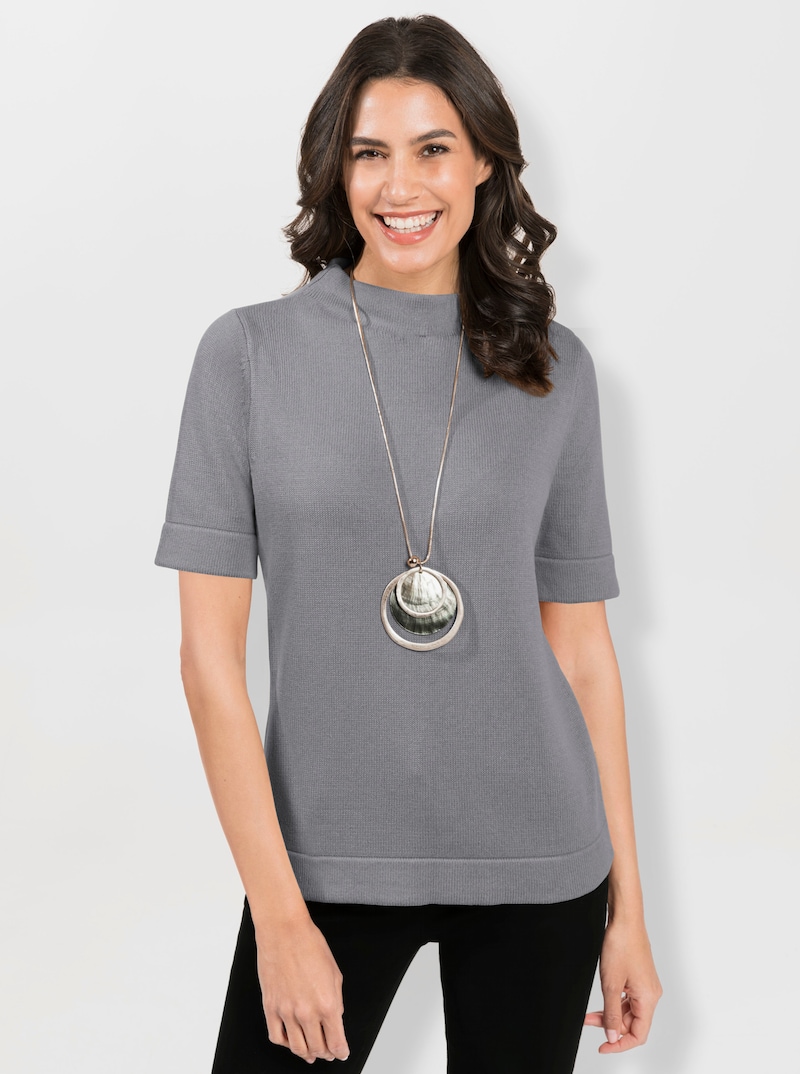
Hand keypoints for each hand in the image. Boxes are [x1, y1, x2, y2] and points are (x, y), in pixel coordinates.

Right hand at [256, 914, 350, 1062]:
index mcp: (328, 1003)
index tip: (342, 1053)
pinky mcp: (270, 1007)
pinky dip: (286, 1044)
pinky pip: (277, 1036)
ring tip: (311, 1053)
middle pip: (318, 1047)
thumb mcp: (335, 973)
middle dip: (326, 1053)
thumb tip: (335, 1018)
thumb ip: (336, 1000)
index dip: (341, 1051)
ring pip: (297, 1047)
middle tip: (329, 1052)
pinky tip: (291, 1041)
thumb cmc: (310, 945)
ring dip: (307, 1053)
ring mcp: (286, 1012)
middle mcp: (307, 1012)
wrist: (284, 931)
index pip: (336, 1041)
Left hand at [583, 918, 661, 1053]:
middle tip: (588, 1021)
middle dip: (610, 1026)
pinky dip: (614, 1001)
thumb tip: (612, 1037)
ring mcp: (645, 985)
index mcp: (648, 999)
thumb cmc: (621, 945)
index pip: (638, 1035)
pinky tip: (603, 999)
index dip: (620, 1044)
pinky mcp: (639, 976)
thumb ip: (612, 1014)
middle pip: (632, 1023)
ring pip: (628, 1010)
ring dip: (610, 1014)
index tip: (603, 1046)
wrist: (625, 919)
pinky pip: (628, 998)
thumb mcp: (611, 984)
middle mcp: (651, 994)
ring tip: (591, 1013)